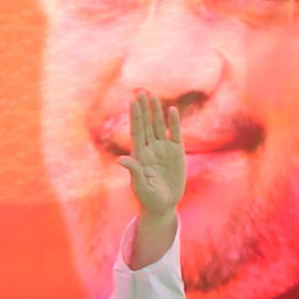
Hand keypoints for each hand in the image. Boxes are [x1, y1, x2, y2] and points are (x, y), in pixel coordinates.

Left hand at [120, 93, 187, 218]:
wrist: (163, 206)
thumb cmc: (148, 199)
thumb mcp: (140, 186)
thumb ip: (133, 171)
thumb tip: (121, 160)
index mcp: (139, 155)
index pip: (137, 131)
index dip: (135, 117)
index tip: (133, 102)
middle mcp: (150, 149)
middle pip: (146, 124)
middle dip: (144, 109)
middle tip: (141, 91)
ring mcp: (163, 149)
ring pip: (158, 126)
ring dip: (156, 112)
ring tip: (153, 96)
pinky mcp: (176, 153)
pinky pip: (174, 134)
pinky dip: (173, 123)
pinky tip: (171, 110)